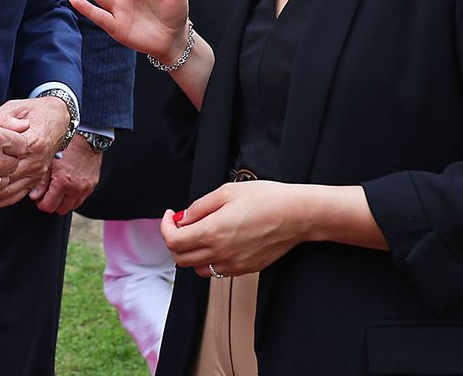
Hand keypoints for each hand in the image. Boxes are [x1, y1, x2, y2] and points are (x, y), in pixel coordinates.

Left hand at [0, 96, 71, 201]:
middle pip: (7, 176)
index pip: (6, 156)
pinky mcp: (38, 178)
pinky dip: (3, 197)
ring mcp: (38, 170)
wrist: (59, 117)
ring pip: (12, 189)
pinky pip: (19, 193)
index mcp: (33, 140)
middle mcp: (37, 159)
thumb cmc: (36, 111)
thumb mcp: (15, 108)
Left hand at [31, 133, 102, 214]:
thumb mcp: (49, 161)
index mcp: (63, 182)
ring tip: (59, 190)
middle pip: (61, 210)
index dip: (41, 204)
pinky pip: (81, 198)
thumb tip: (34, 196)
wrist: (87, 137)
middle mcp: (76, 188)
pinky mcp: (92, 185)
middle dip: (53, 204)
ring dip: (64, 202)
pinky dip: (74, 196)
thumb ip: (41, 181)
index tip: (39, 198)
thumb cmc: (67, 145)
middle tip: (48, 194)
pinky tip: (69, 186)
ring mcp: (86, 188)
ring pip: (72, 206)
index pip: (49, 207)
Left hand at [161, 180, 306, 278]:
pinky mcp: (245, 269)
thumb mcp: (227, 192)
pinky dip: (211, 259)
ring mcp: (233, 264)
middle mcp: (220, 253)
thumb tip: (183, 217)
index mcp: (212, 232)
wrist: (296, 215)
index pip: (173, 240)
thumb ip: (199, 207)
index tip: (171, 216)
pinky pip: (218, 270)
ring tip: (201, 233)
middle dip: (175, 240)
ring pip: (198, 268)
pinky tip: (220, 242)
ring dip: (192, 253)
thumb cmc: (267, 199)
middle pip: (181, 258)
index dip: (165, 227)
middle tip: (182, 224)